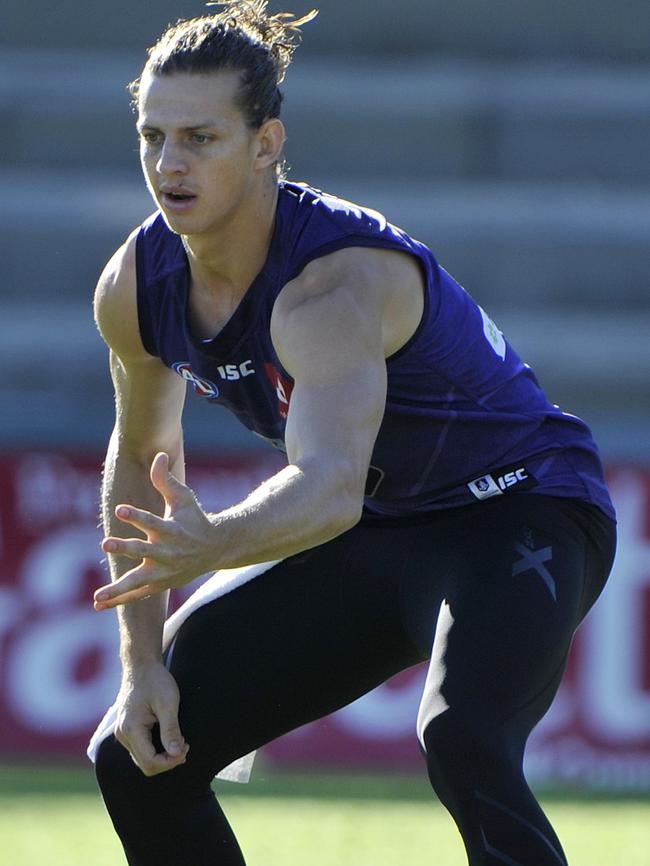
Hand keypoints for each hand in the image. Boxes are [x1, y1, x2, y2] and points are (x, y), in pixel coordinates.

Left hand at [94, 452, 215, 608]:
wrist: (215, 550)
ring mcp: (163, 571)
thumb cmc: (195, 519)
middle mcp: (166, 552)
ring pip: (138, 581)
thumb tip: (157, 455)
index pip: (152, 521)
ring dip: (118, 589)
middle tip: (106, 543)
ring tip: (96, 595)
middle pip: (142, 550)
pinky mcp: (159, 584)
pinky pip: (137, 594)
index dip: (136, 515)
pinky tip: (97, 604)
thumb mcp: (183, 498)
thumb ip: (166, 480)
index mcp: (171, 530)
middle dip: (125, 548)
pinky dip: (118, 600)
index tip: (120, 509)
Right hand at [116, 661, 188, 775]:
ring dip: (163, 756)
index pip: (149, 761)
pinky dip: (156, 749)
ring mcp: (123, 733)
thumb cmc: (155, 680)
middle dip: (167, 761)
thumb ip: (171, 729)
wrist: (141, 666)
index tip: (186, 747)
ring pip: (143, 759)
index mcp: (131, 729)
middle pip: (145, 764)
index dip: (170, 761)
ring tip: (180, 742)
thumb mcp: (168, 702)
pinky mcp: (127, 730)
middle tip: (185, 746)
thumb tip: (176, 753)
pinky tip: (170, 738)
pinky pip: (141, 749)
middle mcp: (122, 735)